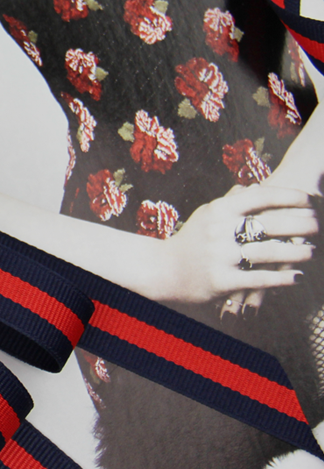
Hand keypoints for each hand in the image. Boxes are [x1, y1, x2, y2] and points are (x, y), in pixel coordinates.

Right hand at [164, 185, 316, 304]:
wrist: (162, 270)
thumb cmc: (189, 241)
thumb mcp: (205, 215)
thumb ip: (230, 201)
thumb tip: (254, 187)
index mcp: (218, 210)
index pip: (260, 197)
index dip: (289, 197)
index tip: (309, 199)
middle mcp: (220, 231)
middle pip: (270, 224)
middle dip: (300, 225)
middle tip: (318, 226)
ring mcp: (221, 256)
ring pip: (269, 253)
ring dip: (296, 253)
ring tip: (312, 252)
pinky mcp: (222, 281)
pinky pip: (259, 279)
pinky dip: (282, 278)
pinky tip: (297, 277)